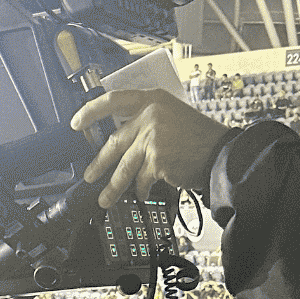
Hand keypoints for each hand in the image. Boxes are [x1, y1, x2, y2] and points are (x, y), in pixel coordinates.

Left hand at [70, 89, 231, 209]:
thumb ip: (148, 121)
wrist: (222, 152)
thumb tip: (124, 139)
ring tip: (106, 198)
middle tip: (89, 175)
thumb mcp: (173, 115)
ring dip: (114, 186)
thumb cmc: (201, 137)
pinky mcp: (158, 160)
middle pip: (115, 141)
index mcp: (152, 100)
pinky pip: (142, 179)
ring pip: (125, 166)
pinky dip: (142, 189)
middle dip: (99, 163)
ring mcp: (153, 138)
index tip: (77, 122)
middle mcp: (150, 116)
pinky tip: (142, 193)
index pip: (114, 100)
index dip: (92, 111)